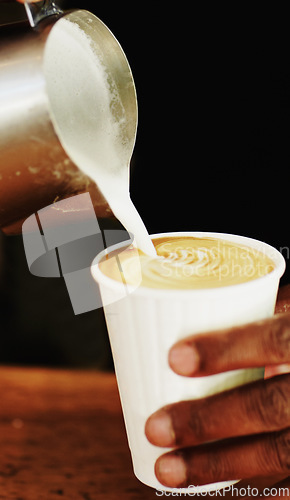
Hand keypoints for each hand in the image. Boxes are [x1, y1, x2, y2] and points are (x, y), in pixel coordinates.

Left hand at [145, 285, 289, 491]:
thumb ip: (273, 311)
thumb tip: (208, 309)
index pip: (277, 339)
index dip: (228, 349)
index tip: (175, 359)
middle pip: (272, 405)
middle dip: (209, 421)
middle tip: (156, 428)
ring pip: (283, 453)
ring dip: (220, 465)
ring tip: (167, 470)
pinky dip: (261, 486)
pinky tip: (220, 489)